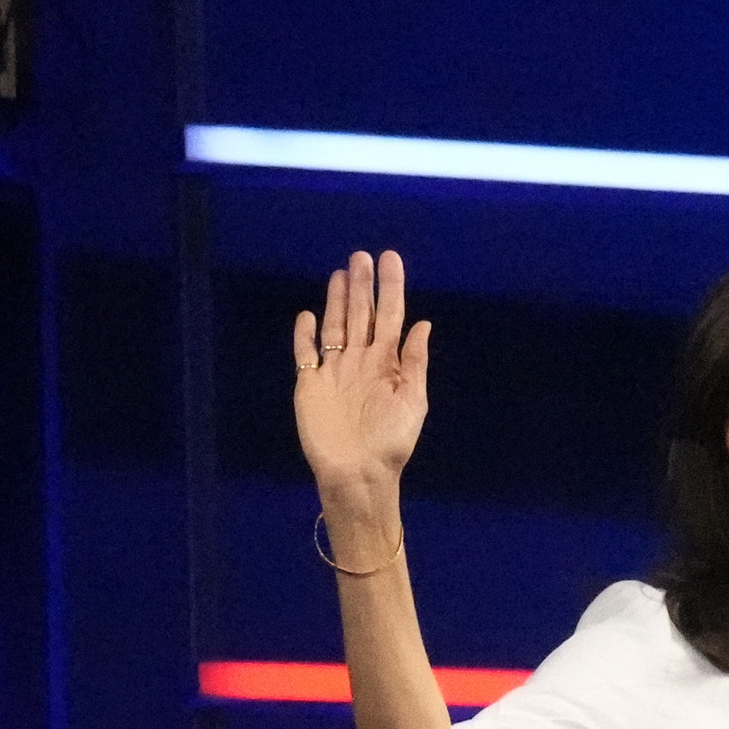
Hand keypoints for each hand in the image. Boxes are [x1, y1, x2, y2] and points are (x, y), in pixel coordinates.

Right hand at [293, 249, 429, 507]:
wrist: (358, 472)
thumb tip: (424, 324)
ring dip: (337, 300)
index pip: (390, 316)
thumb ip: (415, 361)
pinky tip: (308, 315)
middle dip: (362, 286)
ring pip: (336, 326)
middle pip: (361, 315)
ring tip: (342, 273)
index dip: (391, 288)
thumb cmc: (391, 441)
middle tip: (362, 256)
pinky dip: (305, 334)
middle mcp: (361, 361)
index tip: (390, 259)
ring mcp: (335, 370)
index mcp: (388, 363)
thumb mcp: (413, 400)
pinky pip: (305, 352)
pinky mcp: (309, 383)